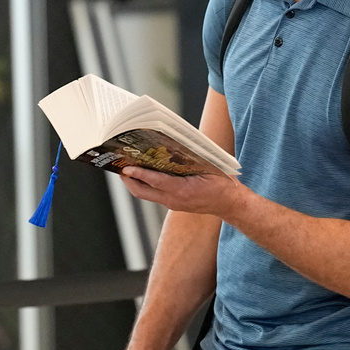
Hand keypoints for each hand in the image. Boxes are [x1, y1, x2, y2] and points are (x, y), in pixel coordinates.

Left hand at [119, 167, 247, 215]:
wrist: (229, 204)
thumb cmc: (221, 183)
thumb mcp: (208, 167)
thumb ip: (189, 158)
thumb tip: (169, 146)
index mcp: (183, 191)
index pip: (155, 181)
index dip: (139, 173)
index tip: (126, 166)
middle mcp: (174, 200)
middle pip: (143, 192)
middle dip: (128, 180)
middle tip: (119, 166)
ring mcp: (173, 204)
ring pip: (146, 194)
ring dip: (134, 182)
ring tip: (126, 168)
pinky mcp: (174, 203)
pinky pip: (154, 195)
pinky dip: (145, 185)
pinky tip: (143, 174)